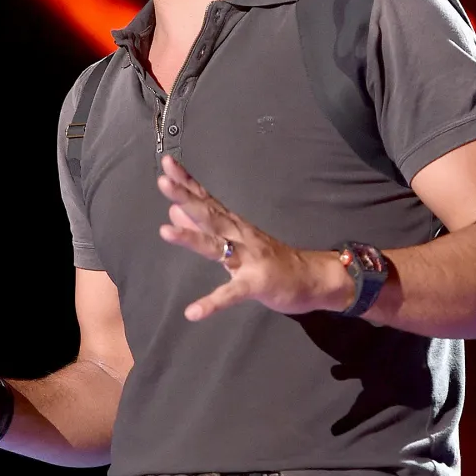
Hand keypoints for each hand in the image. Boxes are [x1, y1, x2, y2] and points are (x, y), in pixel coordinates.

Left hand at [156, 155, 353, 320]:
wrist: (312, 278)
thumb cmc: (270, 259)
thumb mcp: (235, 239)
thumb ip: (206, 226)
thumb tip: (174, 208)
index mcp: (233, 225)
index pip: (207, 199)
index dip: (187, 182)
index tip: (167, 163)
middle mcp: (239, 236)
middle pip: (209, 214)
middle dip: (186, 198)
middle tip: (163, 182)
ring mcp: (249, 259)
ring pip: (217, 246)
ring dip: (191, 237)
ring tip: (165, 231)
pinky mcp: (256, 284)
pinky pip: (232, 293)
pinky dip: (213, 303)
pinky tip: (194, 312)